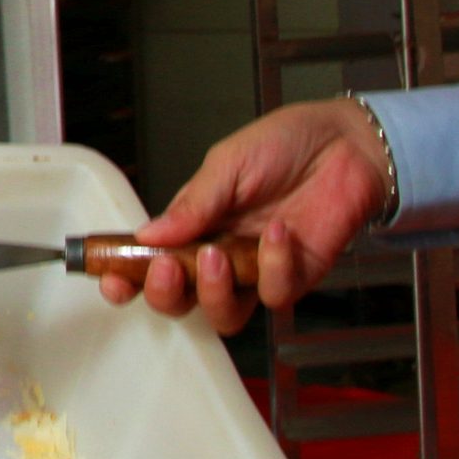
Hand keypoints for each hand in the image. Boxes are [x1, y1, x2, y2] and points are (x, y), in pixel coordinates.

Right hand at [111, 99, 390, 333]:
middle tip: (167, 268)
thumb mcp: (227, 162)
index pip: (150, 261)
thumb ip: (192, 203)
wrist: (345, 144)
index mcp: (194, 224)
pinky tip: (277, 232)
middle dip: (165, 293)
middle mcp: (220, 253)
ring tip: (216, 256)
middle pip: (181, 300)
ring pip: (223, 314)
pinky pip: (273, 293)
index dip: (127, 278)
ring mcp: (255, 270)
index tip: (113, 280)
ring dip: (213, 293)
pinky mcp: (294, 277)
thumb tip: (149, 234)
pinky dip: (272, 267)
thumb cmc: (286, 144)